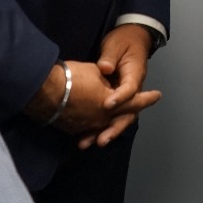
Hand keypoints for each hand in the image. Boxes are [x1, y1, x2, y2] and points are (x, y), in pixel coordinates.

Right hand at [22, 60, 159, 139]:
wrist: (44, 91)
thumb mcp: (95, 72)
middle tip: (133, 112)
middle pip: (118, 119)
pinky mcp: (73, 129)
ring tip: (110, 121)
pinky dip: (91, 127)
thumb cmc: (73, 77)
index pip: (135, 101)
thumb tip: (107, 82)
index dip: (147, 98)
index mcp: (112, 103)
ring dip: (107, 125)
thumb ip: (106, 79)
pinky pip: (87, 130)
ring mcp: (87, 126)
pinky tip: (89, 125)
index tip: (157, 95)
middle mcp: (102, 118)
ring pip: (102, 127)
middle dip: (125, 116)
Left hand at [82, 25, 160, 149]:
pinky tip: (82, 137)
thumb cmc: (124, 40)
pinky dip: (97, 127)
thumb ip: (110, 56)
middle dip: (114, 128)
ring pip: (117, 118)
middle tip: (102, 139)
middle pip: (127, 113)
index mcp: (135, 74)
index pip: (130, 89)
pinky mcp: (113, 99)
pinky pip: (108, 116)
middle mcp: (131, 89)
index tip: (107, 104)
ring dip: (103, 132)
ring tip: (86, 143)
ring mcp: (122, 96)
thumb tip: (105, 67)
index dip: (120, 98)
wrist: (131, 38)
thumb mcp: (117, 44)